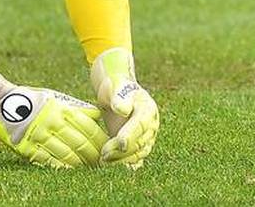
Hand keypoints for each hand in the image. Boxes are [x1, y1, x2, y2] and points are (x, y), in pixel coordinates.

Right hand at [0, 59, 106, 167]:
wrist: (1, 101)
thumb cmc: (33, 99)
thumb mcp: (56, 97)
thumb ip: (76, 107)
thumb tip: (97, 115)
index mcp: (62, 109)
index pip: (89, 128)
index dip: (100, 141)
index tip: (108, 149)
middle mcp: (53, 123)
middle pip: (81, 143)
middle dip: (94, 155)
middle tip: (103, 164)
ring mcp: (40, 136)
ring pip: (67, 154)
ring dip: (81, 164)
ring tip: (90, 170)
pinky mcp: (28, 147)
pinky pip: (48, 160)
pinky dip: (61, 167)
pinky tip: (70, 171)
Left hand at [90, 48, 159, 167]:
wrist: (116, 94)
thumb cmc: (116, 88)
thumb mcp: (116, 87)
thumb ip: (119, 97)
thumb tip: (122, 109)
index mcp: (148, 109)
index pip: (141, 125)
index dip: (131, 134)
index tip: (120, 142)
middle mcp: (151, 126)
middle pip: (139, 142)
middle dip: (122, 150)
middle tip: (104, 153)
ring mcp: (145, 138)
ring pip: (137, 154)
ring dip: (121, 160)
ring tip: (104, 159)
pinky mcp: (137, 147)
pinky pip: (134, 158)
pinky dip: (125, 164)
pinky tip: (113, 167)